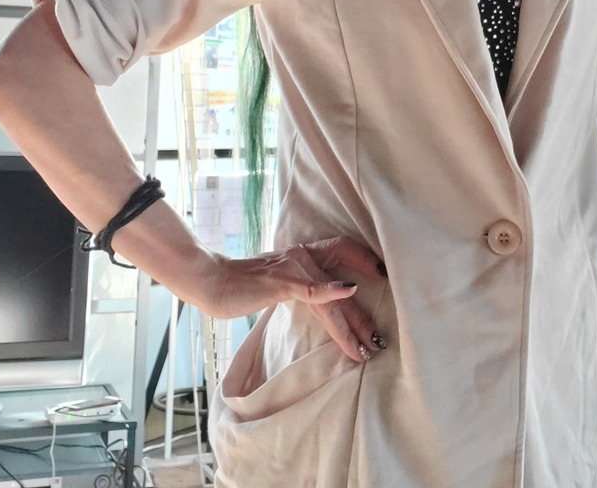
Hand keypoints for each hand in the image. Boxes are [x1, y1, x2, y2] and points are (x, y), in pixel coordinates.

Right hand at [200, 237, 387, 364]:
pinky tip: (349, 291)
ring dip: (352, 323)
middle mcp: (303, 256)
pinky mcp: (282, 282)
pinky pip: (311, 289)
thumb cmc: (242, 284)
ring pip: (331, 298)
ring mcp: (294, 268)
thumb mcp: (278, 281)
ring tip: (366, 346)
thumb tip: (319, 300)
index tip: (384, 275)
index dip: (365, 259)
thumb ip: (299, 285)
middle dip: (363, 315)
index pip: (342, 249)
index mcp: (303, 254)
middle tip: (380, 339)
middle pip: (345, 278)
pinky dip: (331, 291)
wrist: (212, 281)